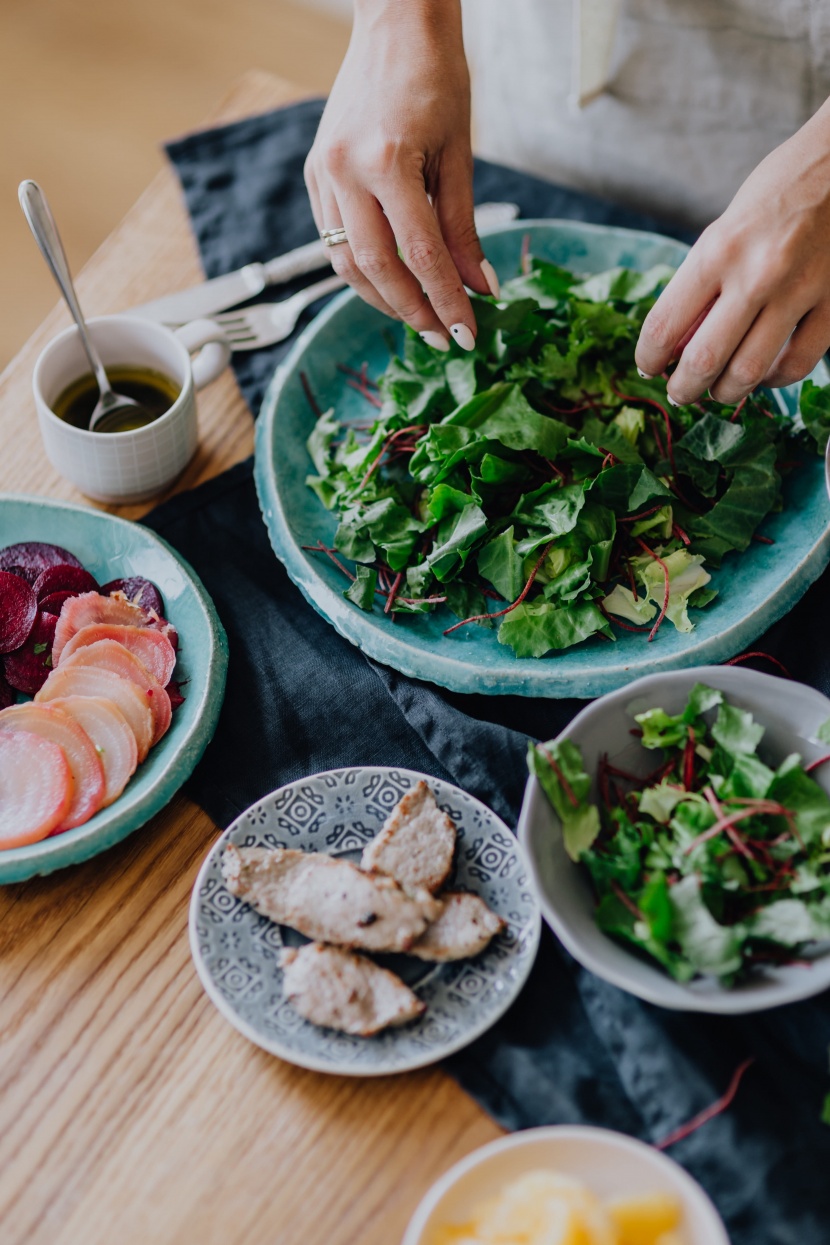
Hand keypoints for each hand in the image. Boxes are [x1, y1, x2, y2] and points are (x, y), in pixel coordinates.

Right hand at [304, 0, 496, 351]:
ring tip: (420, 316)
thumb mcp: (459, 153)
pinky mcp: (315, 173)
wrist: (394, 23)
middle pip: (376, 268)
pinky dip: (363, 269)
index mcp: (386, 161)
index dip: (445, 301)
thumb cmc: (436, 77)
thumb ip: (463, 226)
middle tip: (443, 337)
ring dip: (384, 298)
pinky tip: (392, 282)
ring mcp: (323, 173)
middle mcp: (345, 171)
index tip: (467, 334)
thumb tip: (480, 286)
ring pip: (346, 262)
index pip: (420, 255)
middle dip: (412, 310)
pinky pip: (334, 238)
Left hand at [635, 101, 829, 404]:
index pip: (664, 325)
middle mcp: (756, 275)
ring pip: (749, 373)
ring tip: (718, 391)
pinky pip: (797, 364)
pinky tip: (764, 376)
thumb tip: (676, 343)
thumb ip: (701, 283)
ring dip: (726, 393)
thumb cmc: (778, 191)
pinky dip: (774, 380)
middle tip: (680, 392)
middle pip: (704, 360)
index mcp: (717, 250)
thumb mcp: (724, 228)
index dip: (648, 358)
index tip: (648, 367)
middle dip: (684, 388)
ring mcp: (799, 292)